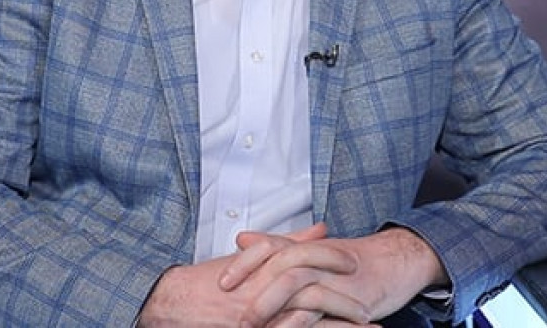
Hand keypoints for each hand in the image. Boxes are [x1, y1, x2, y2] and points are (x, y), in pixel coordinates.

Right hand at [137, 224, 371, 327]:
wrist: (177, 304)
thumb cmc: (213, 281)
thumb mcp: (252, 258)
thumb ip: (289, 241)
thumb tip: (322, 228)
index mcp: (265, 265)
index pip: (305, 256)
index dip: (331, 257)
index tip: (354, 261)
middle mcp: (264, 291)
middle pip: (313, 293)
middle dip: (344, 300)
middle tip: (368, 307)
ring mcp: (261, 317)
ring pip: (307, 322)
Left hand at [224, 227, 446, 324]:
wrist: (402, 258)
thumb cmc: (357, 258)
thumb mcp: (315, 249)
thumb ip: (279, 244)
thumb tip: (244, 238)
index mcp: (309, 247)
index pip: (271, 247)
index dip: (245, 263)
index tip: (221, 282)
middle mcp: (321, 260)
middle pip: (283, 266)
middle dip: (257, 291)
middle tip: (235, 314)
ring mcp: (338, 279)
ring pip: (302, 288)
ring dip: (277, 311)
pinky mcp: (354, 300)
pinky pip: (327, 313)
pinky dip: (306, 324)